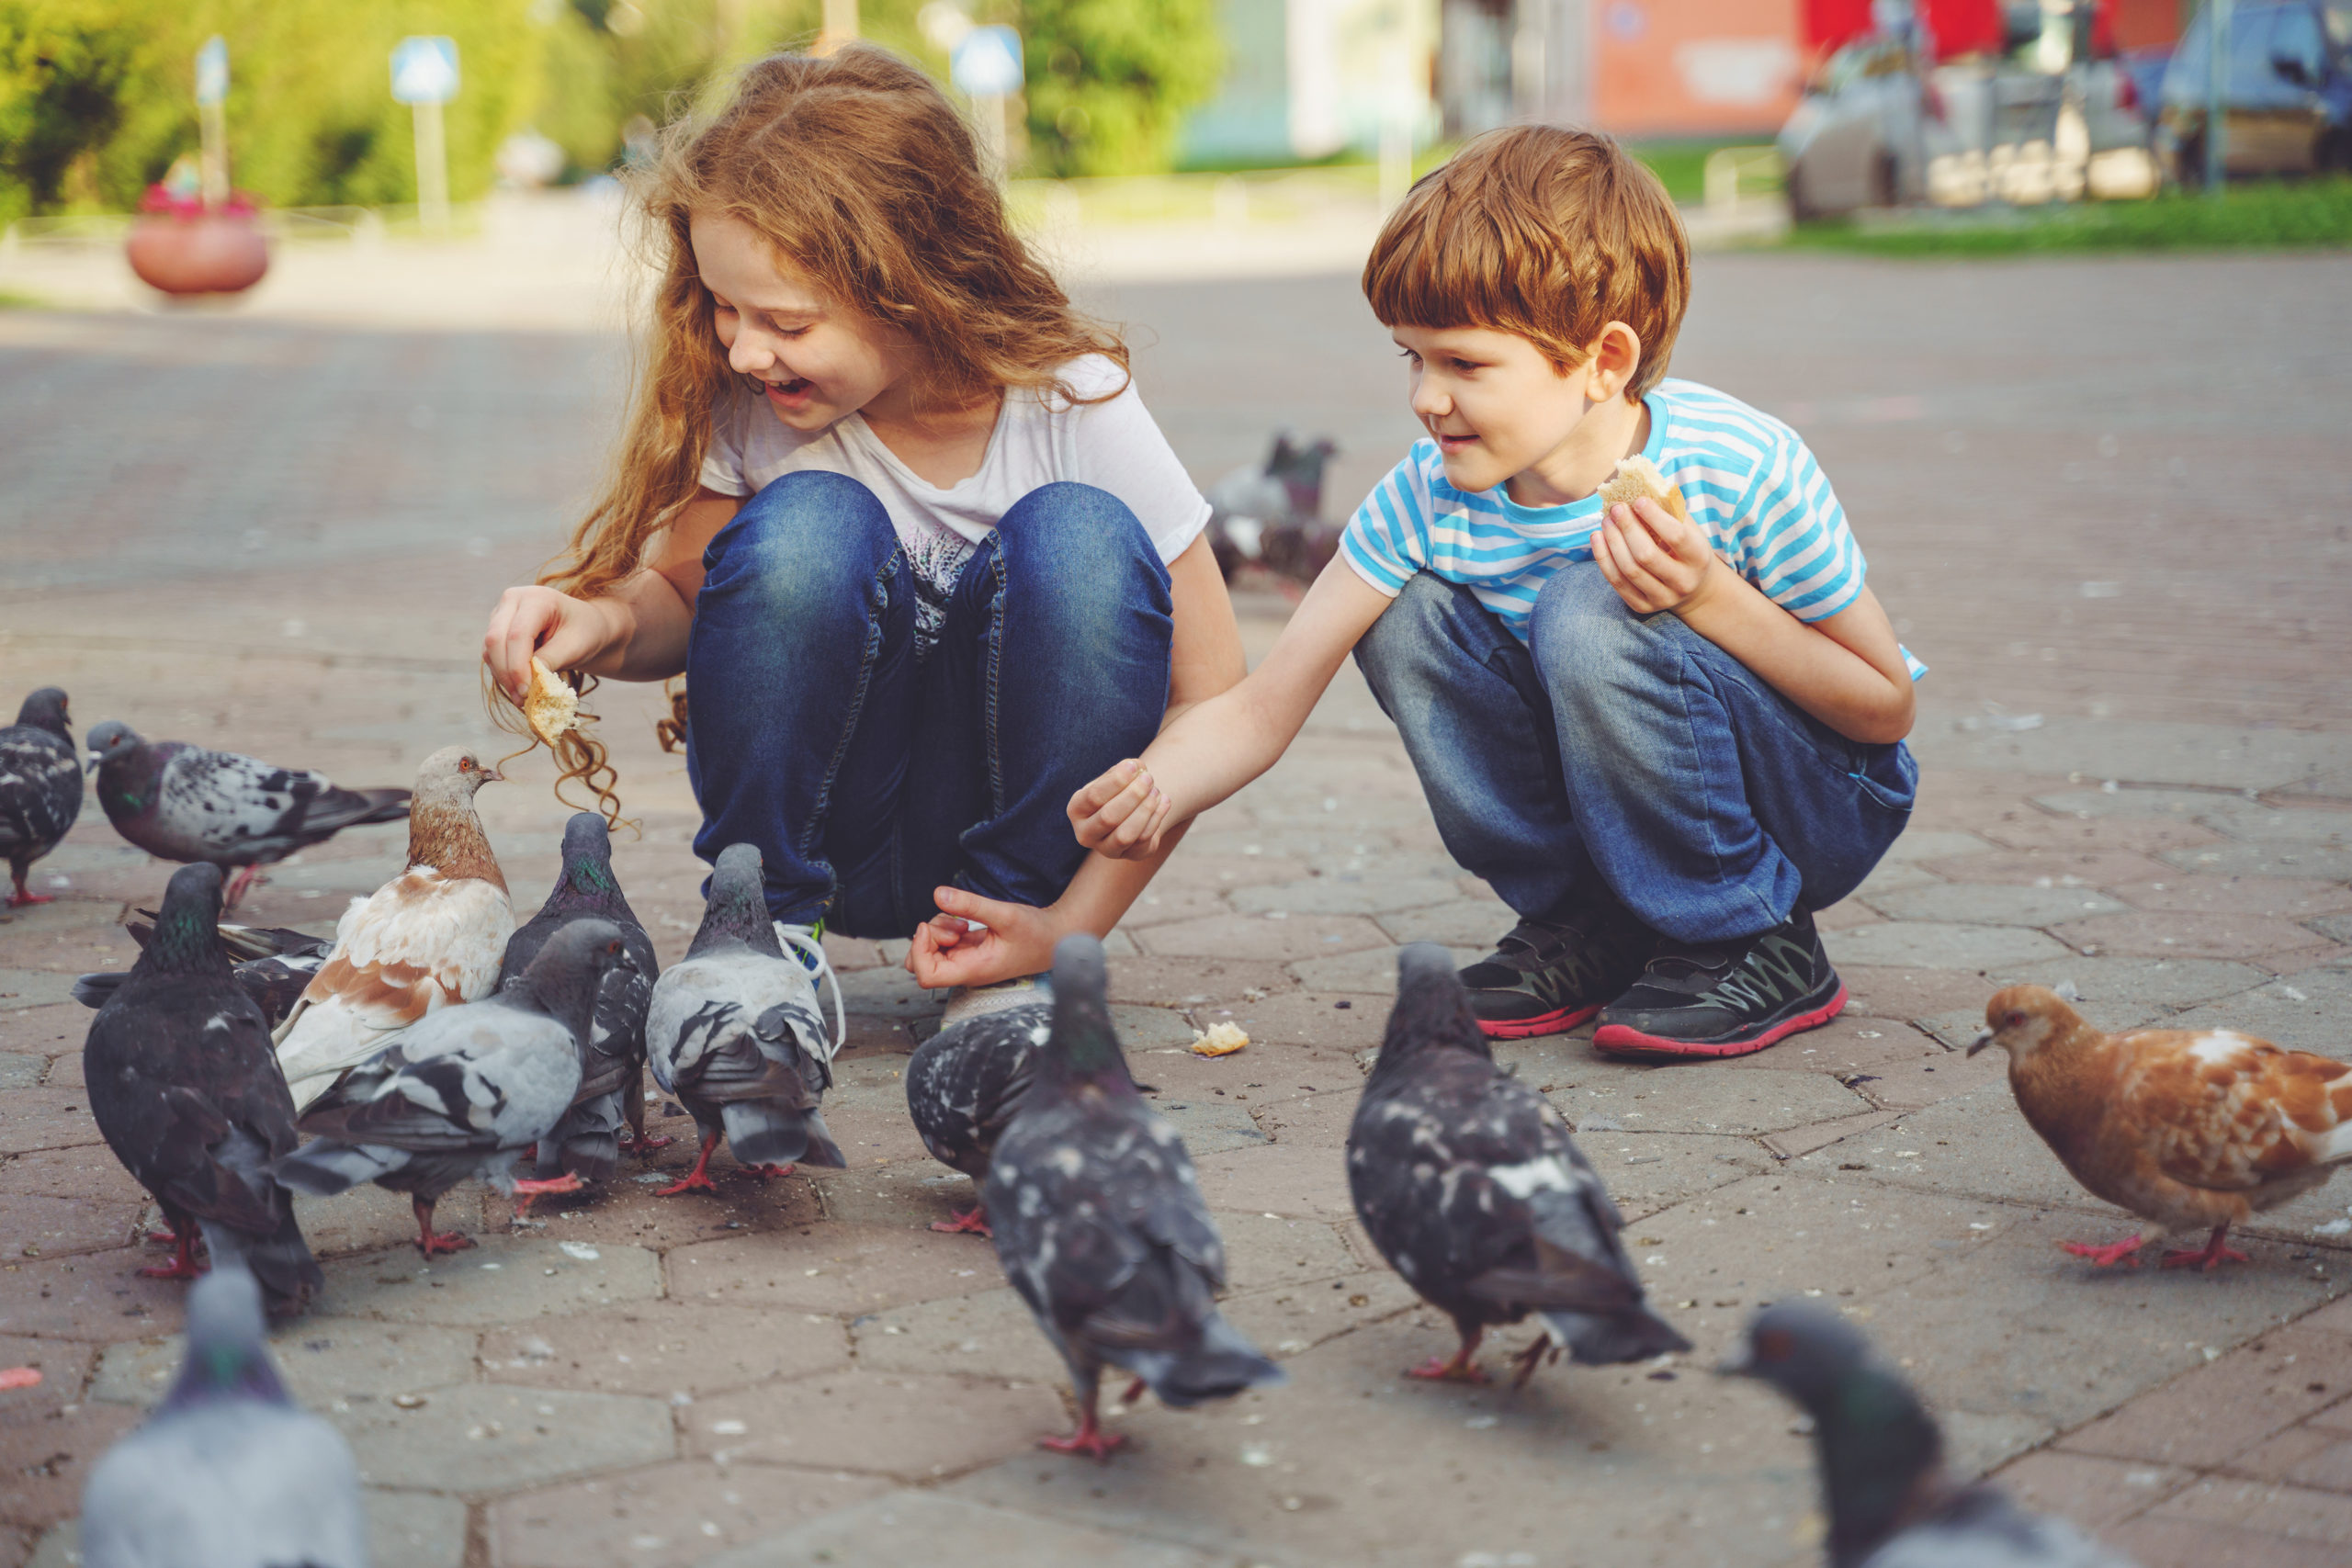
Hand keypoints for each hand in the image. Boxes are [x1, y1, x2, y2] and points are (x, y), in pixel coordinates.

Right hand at [482, 586, 624, 701]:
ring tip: (523, 698)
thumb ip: (551, 660)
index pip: (517, 634)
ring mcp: (502, 612)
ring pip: (490, 649)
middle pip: (495, 639)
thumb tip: (529, 683)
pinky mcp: (497, 627)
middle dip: (507, 674)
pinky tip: (519, 687)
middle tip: (522, 700)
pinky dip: (503, 673)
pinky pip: (492, 654)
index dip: (517, 666)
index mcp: (537, 598)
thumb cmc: (585, 632)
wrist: (585, 626)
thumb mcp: (575, 646)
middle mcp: (513, 600)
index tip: (527, 692)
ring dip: (503, 676)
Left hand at [905, 886, 1069, 988]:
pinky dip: (946, 928)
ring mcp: (966, 962)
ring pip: (930, 951)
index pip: (927, 976)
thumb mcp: (1005, 914)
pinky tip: (965, 923)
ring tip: (963, 922)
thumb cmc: (1036, 933)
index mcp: (973, 970)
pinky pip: (943, 942)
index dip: (919, 951)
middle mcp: (965, 970)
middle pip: (921, 965)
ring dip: (937, 931)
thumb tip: (938, 894)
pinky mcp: (969, 951)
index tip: (931, 927)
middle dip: (926, 940)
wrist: (1055, 938)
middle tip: (951, 925)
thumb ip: (971, 905)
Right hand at [1067, 759, 1172, 859]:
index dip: (1116, 781)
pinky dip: (1157, 817)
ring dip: (1145, 810)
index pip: (1093, 797)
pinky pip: (1144, 840)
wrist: (1132, 809)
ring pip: (1125, 835)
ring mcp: (1107, 849)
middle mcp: (1086, 834)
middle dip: (1132, 795)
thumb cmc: (1119, 788)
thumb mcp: (1117, 776)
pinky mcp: (1131, 855)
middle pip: (1108, 818)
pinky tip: (1164, 800)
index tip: (1134, 766)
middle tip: (1148, 778)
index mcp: (1076, 810)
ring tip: (1156, 791)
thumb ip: (1124, 769)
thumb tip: (1138, 768)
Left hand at [1592, 497, 1724, 616]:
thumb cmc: (1686, 547)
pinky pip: (1617, 582)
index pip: (1675, 535)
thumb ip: (1670, 509)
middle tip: (1616, 508)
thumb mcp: (1688, 528)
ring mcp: (1662, 598)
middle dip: (1627, 528)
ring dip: (1613, 541)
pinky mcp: (1642, 606)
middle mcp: (1682, 581)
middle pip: (1646, 555)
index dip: (1654, 516)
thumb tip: (1642, 483)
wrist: (1694, 588)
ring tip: (1606, 520)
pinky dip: (1603, 558)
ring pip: (1629, 569)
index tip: (1637, 499)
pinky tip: (1598, 537)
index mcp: (1698, 557)